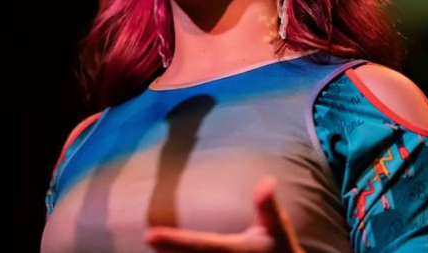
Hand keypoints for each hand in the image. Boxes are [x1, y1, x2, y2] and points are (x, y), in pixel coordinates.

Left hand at [144, 176, 305, 252]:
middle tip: (147, 238)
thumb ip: (268, 205)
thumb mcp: (276, 226)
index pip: (198, 244)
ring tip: (153, 243)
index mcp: (232, 250)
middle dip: (167, 248)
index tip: (149, 236)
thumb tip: (267, 180)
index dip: (174, 240)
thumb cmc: (280, 247)